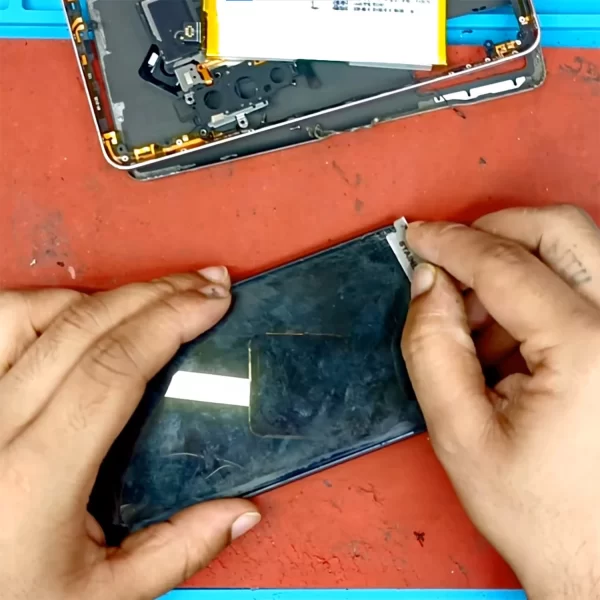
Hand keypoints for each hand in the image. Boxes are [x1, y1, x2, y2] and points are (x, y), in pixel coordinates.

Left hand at [0, 267, 259, 599]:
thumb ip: (178, 551)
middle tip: (202, 284)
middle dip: (156, 294)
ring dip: (100, 296)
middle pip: (83, 326)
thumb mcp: (100, 597)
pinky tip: (81, 317)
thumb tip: (240, 512)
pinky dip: (47, 308)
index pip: (113, 367)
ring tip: (148, 300)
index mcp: (34, 478)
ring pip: (30, 312)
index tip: (210, 301)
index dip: (169, 320)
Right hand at [401, 205, 599, 598]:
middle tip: (448, 261)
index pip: (505, 263)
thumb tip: (426, 283)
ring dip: (513, 266)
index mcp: (589, 351)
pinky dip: (536, 292)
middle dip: (492, 233)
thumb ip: (431, 348)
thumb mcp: (458, 434)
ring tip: (473, 324)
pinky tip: (507, 340)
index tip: (417, 235)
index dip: (450, 242)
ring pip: (577, 249)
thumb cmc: (543, 513)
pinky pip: (584, 284)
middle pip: (560, 230)